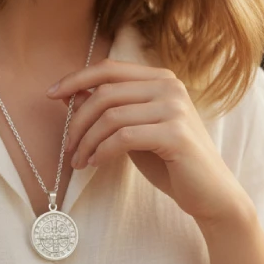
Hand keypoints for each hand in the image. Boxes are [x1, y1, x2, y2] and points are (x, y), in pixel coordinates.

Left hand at [47, 60, 251, 226]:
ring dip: (86, 141)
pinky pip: (124, 137)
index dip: (76, 79)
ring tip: (78, 161)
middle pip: (106, 92)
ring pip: (111, 116)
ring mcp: (175, 108)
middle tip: (67, 146)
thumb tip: (71, 95)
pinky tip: (95, 163)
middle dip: (77, 120)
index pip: (109, 68)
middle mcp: (170, 86)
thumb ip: (110, 111)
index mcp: (161, 79)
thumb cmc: (170, 162)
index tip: (51, 95)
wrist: (211, 194)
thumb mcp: (135, 130)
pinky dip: (102, 150)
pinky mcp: (176, 134)